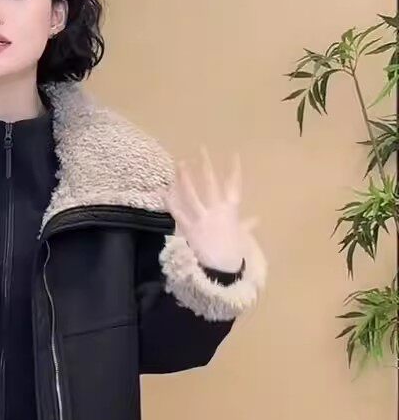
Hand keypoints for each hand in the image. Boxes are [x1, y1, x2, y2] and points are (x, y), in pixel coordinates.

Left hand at [162, 146, 258, 271]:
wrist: (221, 270)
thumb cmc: (233, 254)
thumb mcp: (241, 237)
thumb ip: (246, 226)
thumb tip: (257, 219)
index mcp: (231, 211)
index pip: (234, 186)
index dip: (234, 170)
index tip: (234, 155)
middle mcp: (216, 210)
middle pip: (211, 183)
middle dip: (206, 166)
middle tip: (201, 149)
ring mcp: (201, 218)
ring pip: (192, 193)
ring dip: (185, 177)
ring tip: (179, 163)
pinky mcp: (188, 227)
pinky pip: (177, 212)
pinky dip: (169, 201)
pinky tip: (162, 190)